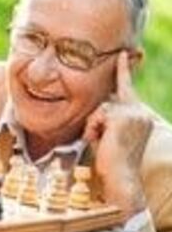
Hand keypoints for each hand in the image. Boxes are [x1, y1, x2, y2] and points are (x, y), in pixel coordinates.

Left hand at [82, 51, 151, 220]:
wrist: (120, 178)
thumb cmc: (110, 159)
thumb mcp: (108, 134)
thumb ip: (106, 118)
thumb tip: (98, 110)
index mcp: (138, 116)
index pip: (127, 88)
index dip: (123, 70)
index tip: (123, 53)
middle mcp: (139, 113)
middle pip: (105, 102)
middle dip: (96, 121)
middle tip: (99, 139)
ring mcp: (133, 114)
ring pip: (100, 109)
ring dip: (93, 126)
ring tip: (100, 142)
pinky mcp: (123, 118)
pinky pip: (97, 116)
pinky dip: (93, 129)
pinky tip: (99, 140)